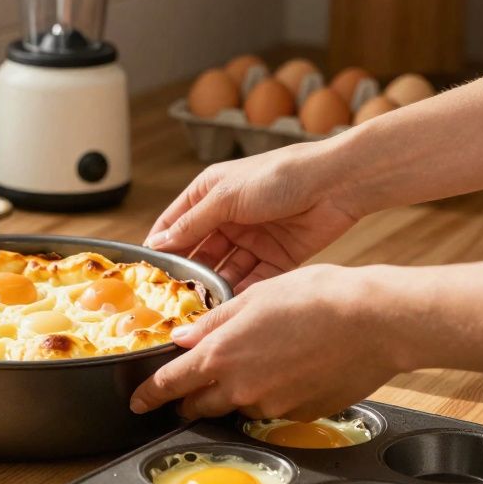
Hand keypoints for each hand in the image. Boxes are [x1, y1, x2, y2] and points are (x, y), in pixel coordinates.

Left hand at [129, 265, 403, 419]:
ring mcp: (273, 407)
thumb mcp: (255, 297)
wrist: (375, 321)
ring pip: (240, 407)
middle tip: (187, 393)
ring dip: (236, 394)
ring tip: (257, 364)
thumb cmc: (319, 298)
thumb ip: (214, 322)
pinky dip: (273, 395)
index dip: (149, 395)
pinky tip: (291, 370)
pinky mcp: (302, 415)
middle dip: (189, 401)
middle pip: (200, 406)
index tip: (138, 402)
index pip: (170, 385)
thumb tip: (183, 337)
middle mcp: (242, 389)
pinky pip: (276, 410)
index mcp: (221, 356)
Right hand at [146, 140, 363, 291]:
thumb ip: (192, 224)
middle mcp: (228, 217)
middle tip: (174, 299)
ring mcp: (253, 239)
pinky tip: (232, 307)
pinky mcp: (277, 257)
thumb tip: (159, 244)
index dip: (161, 247)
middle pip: (199, 252)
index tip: (147, 274)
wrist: (335, 183)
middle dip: (188, 274)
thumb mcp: (226, 197)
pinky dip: (243, 292)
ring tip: (202, 308)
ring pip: (225, 270)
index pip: (175, 225)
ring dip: (215, 286)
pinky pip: (253, 279)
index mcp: (210, 194)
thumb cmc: (279, 176)